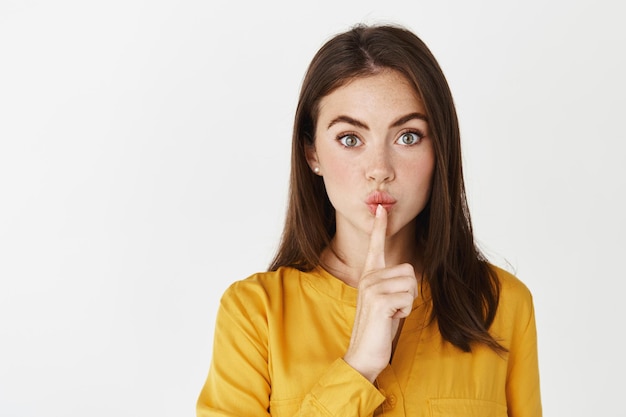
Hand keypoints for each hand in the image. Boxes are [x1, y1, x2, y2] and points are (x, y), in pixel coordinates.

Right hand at [343, 204, 417, 381]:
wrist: (364, 355)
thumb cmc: (379, 329)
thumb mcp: (387, 302)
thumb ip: (392, 286)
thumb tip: (407, 276)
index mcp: (369, 276)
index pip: (375, 246)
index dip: (380, 226)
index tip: (381, 208)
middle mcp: (368, 278)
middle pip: (408, 271)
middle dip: (409, 293)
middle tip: (393, 309)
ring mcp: (371, 288)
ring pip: (411, 284)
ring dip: (407, 303)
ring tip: (390, 315)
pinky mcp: (378, 301)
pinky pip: (407, 298)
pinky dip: (404, 313)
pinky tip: (389, 321)